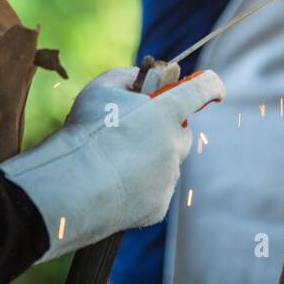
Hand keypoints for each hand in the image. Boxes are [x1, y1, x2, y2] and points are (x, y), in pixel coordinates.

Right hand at [0, 66, 223, 261]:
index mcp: (166, 111)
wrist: (69, 190)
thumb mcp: (99, 90)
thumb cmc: (84, 134)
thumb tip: (138, 79)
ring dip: (149, 161)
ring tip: (113, 164)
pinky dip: (140, 189)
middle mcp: (175, 143)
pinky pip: (154, 192)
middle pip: (181, 133)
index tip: (213, 85)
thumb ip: (125, 77)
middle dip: (165, 131)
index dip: (209, 84)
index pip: (202, 89)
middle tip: (136, 133)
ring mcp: (169, 176)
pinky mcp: (158, 206)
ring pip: (166, 164)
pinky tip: (114, 186)